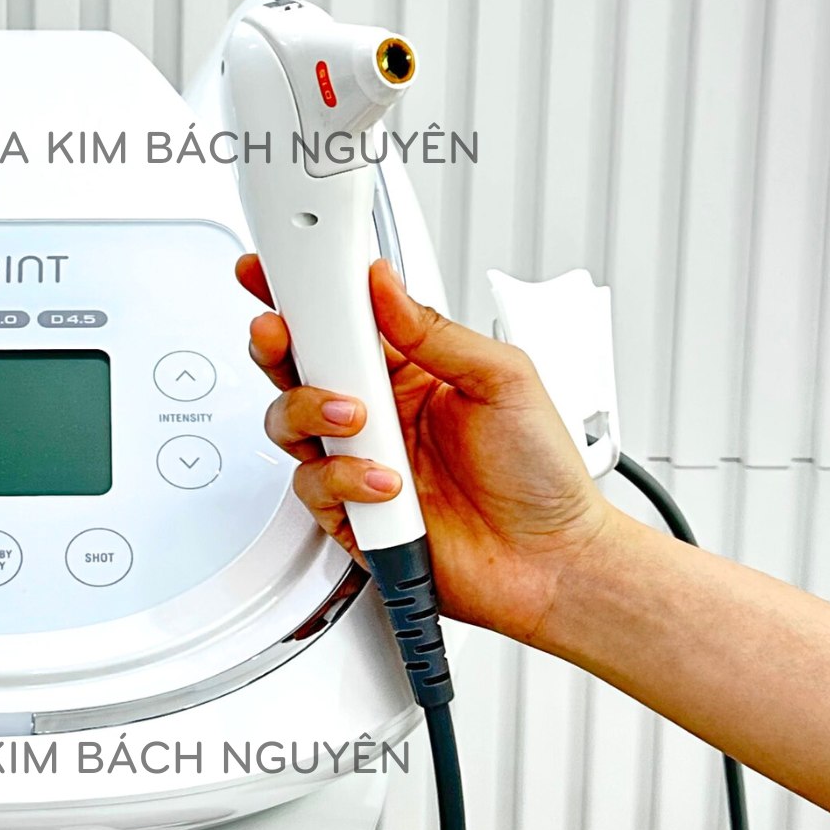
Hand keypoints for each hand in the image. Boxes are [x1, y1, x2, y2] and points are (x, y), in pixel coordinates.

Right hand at [236, 255, 616, 644]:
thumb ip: (435, 332)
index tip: (280, 269)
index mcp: (409, 369)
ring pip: (289, 421)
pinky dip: (344, 479)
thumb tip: (386, 286)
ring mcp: (358, 461)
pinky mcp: (350, 512)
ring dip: (311, 411)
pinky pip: (313, 485)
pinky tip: (387, 482)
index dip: (306, 292)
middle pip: (297, 365)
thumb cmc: (541, 474)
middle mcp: (376, 411)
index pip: (344, 319)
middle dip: (277, 342)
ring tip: (357, 418)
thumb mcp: (503, 378)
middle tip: (280, 330)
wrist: (552, 560)